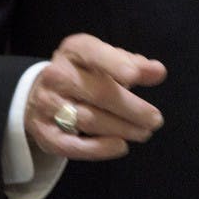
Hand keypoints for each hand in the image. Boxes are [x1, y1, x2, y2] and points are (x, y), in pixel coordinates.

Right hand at [25, 34, 166, 160]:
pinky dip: (98, 148)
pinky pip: (71, 145)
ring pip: (88, 119)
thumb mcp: (106, 60)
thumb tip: (159, 71)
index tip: (134, 75)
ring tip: (144, 132)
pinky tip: (120, 146)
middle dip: (130, 108)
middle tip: (155, 120)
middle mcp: (56, 75)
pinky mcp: (44, 133)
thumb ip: (134, 64)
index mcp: (74, 50)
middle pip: (97, 93)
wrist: (40, 93)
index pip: (92, 53)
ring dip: (120, 128)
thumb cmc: (84, 73)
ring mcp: (47, 104)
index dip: (113, 63)